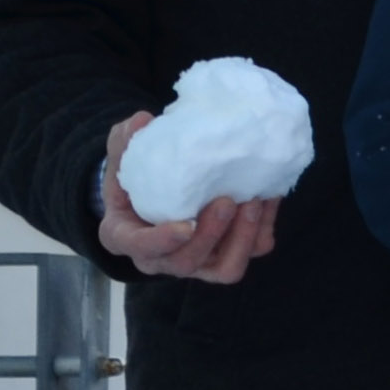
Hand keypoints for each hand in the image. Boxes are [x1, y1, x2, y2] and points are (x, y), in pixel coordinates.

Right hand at [99, 111, 280, 283]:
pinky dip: (262, 228)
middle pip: (187, 262)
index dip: (163, 241)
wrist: (158, 192)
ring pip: (225, 268)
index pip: (142, 249)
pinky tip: (268, 198)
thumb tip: (141, 120)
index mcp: (127, 237)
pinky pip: (251, 252)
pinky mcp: (227, 255)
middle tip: (227, 201)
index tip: (185, 225)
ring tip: (254, 201)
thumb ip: (125, 141)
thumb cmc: (134, 179)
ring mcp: (198, 261)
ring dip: (243, 237)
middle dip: (211, 235)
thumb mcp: (120, 158)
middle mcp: (162, 258)